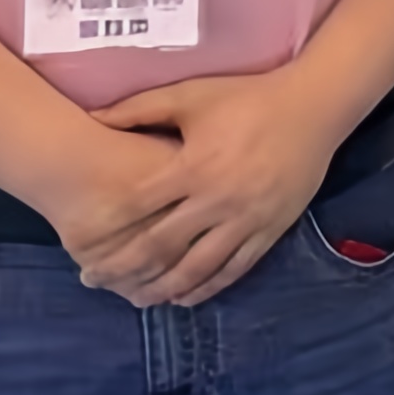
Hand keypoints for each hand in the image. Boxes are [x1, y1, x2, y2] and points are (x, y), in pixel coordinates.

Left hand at [77, 71, 344, 307]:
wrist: (315, 107)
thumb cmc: (249, 99)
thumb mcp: (193, 96)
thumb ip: (141, 109)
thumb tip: (92, 117)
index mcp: (195, 166)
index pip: (138, 205)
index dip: (106, 227)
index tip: (79, 242)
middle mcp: (219, 199)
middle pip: (160, 246)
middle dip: (122, 266)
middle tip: (92, 280)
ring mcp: (248, 218)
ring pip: (197, 267)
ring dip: (161, 287)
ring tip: (134, 298)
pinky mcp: (272, 229)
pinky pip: (235, 268)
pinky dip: (206, 288)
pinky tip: (184, 297)